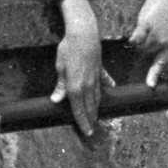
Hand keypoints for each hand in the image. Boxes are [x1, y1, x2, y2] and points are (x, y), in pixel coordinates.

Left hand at [50, 0, 105, 134]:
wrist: (84, 35)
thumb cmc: (68, 50)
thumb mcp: (60, 68)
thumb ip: (60, 86)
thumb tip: (56, 100)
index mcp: (75, 88)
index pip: (79, 110)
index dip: (83, 122)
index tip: (87, 133)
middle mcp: (87, 86)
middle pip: (90, 107)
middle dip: (91, 120)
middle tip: (92, 130)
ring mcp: (96, 78)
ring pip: (97, 97)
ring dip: (96, 108)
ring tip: (97, 116)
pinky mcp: (100, 69)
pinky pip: (104, 81)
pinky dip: (106, 87)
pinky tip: (110, 89)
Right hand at [128, 0, 167, 87]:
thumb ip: (166, 44)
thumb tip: (155, 58)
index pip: (161, 64)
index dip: (154, 76)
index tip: (149, 87)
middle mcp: (165, 43)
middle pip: (146, 53)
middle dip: (144, 47)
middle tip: (150, 33)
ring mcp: (155, 35)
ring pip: (139, 47)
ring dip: (139, 40)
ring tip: (147, 27)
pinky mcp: (145, 27)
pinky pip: (134, 39)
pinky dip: (133, 37)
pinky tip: (138, 29)